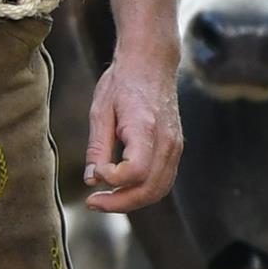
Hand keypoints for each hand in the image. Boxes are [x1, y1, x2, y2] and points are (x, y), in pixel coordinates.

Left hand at [84, 47, 180, 211]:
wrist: (151, 64)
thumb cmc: (122, 83)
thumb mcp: (100, 111)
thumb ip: (97, 146)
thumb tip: (92, 179)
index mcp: (146, 128)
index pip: (136, 171)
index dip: (114, 179)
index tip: (96, 172)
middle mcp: (167, 141)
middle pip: (150, 188)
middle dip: (120, 203)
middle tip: (92, 203)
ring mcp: (175, 146)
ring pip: (159, 189)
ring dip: (131, 202)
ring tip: (103, 200)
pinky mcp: (175, 149)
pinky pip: (163, 180)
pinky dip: (143, 191)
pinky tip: (120, 189)